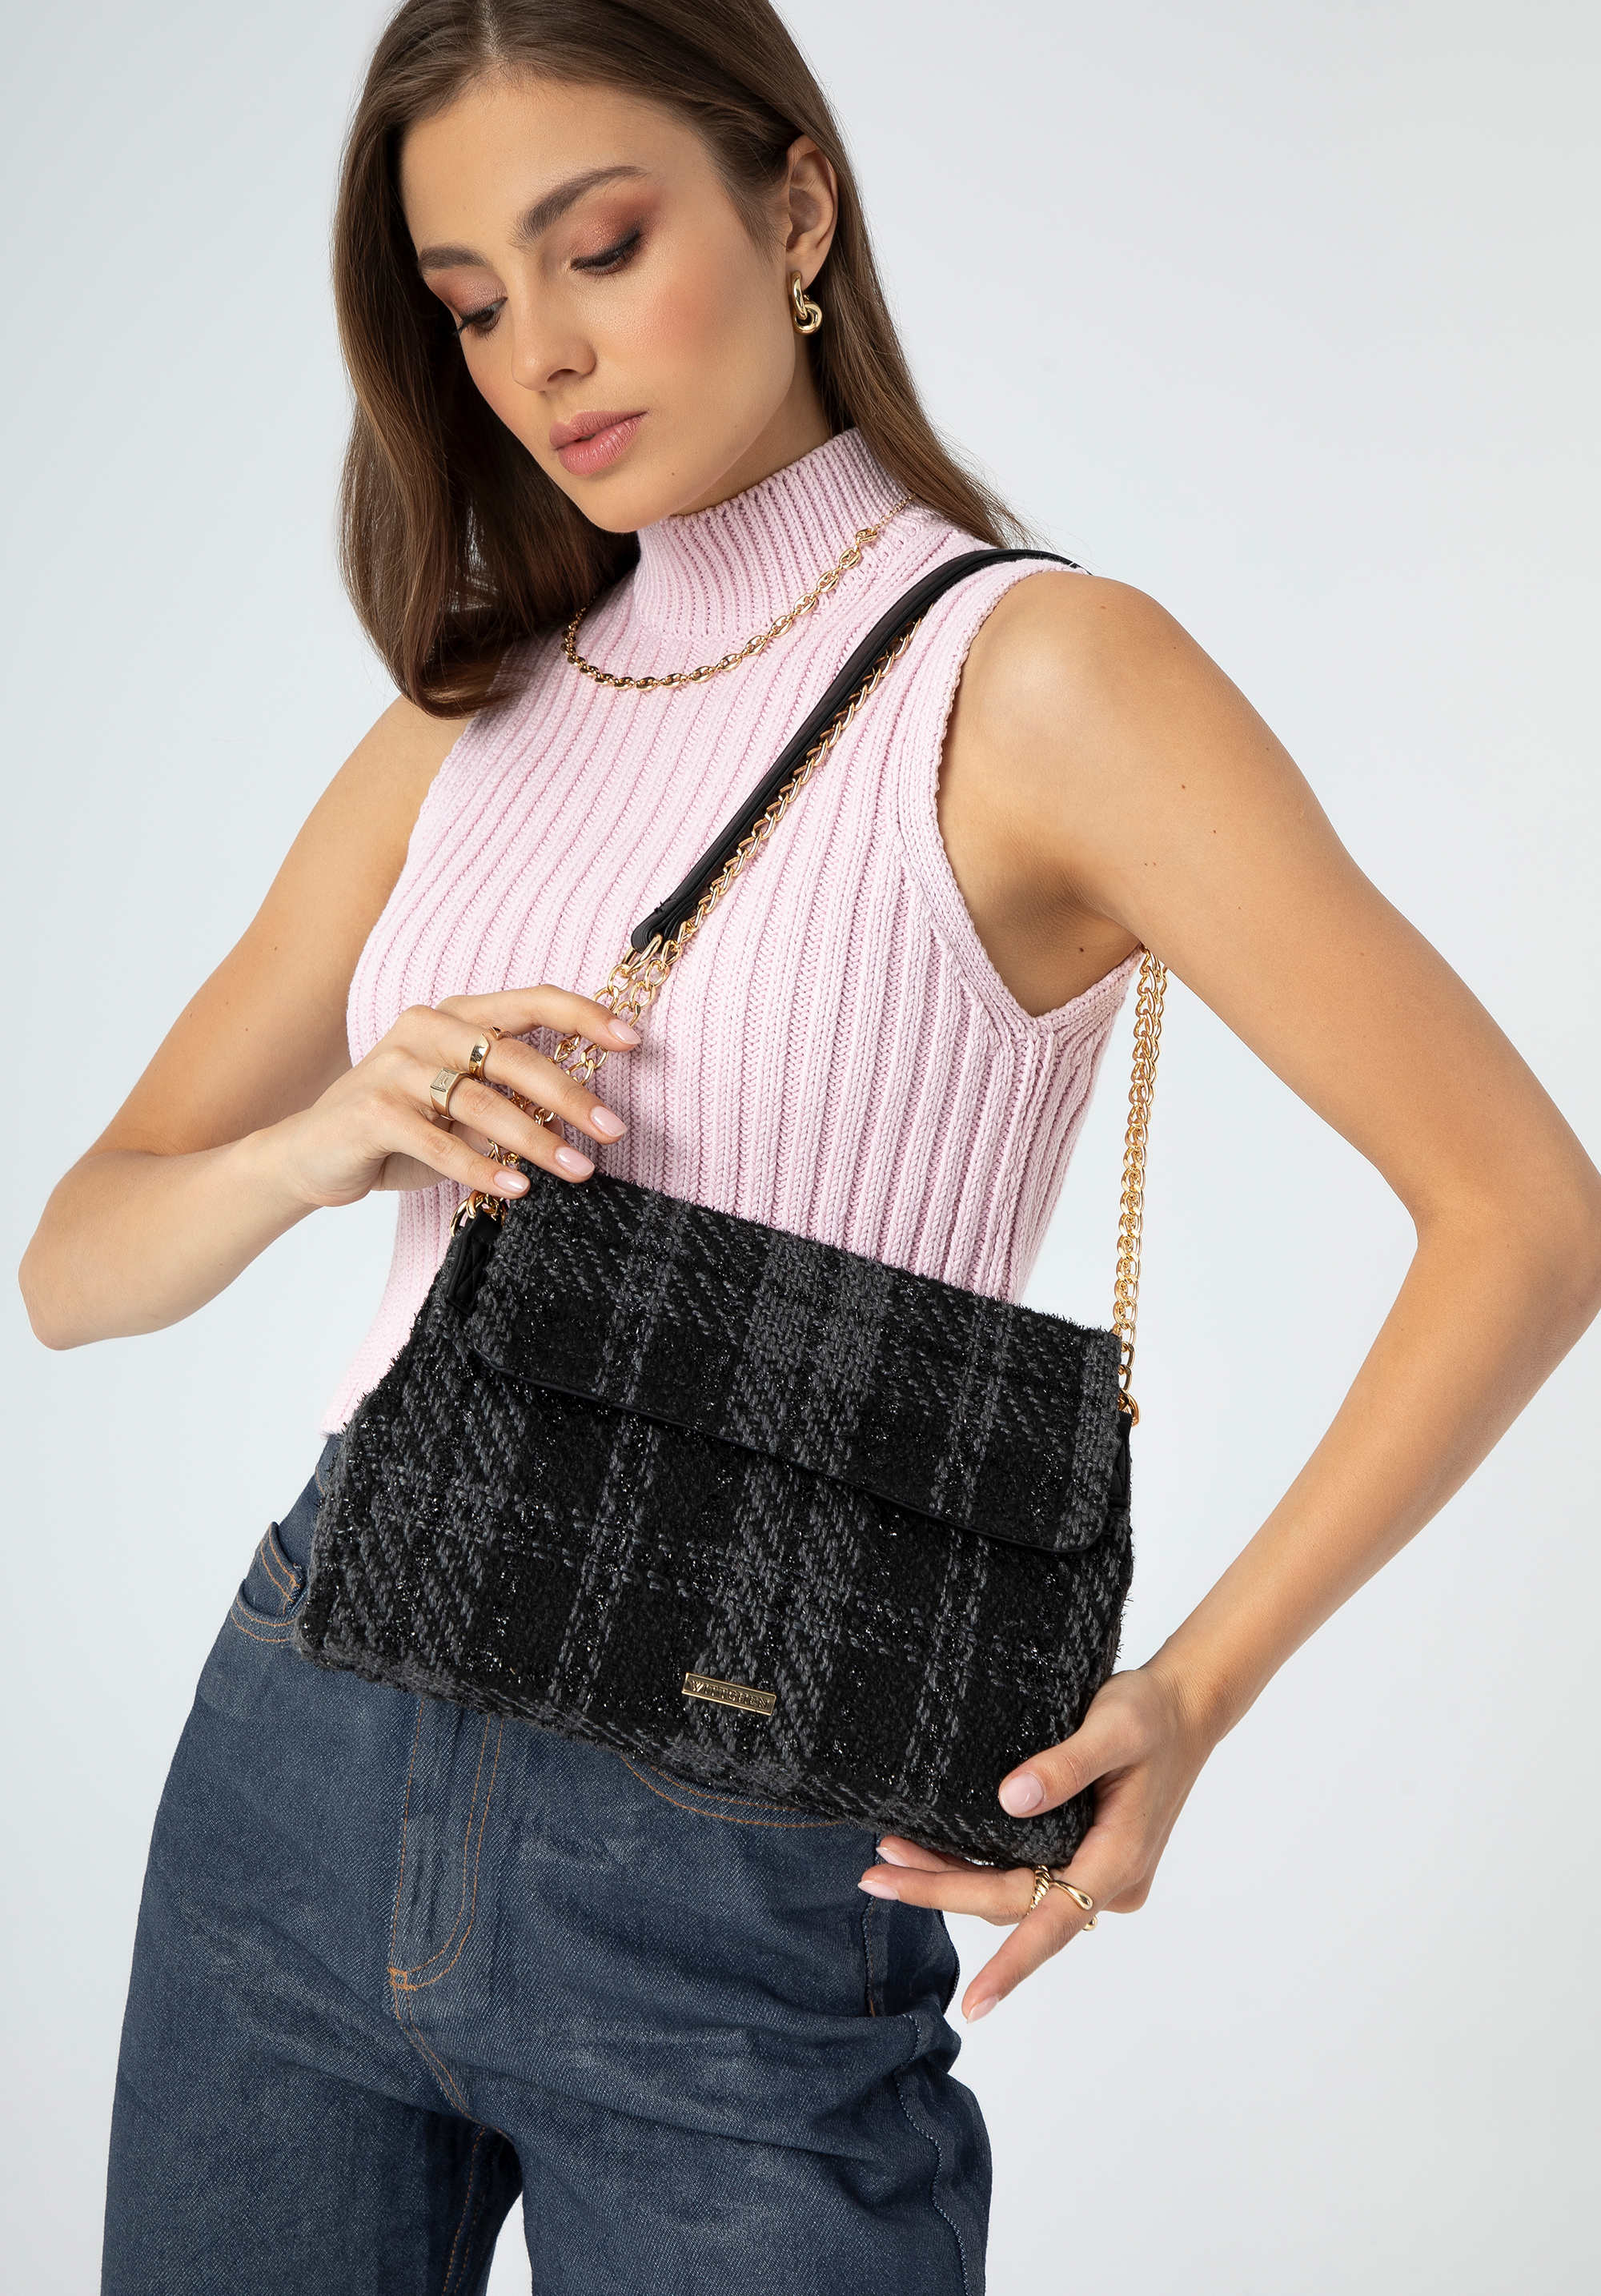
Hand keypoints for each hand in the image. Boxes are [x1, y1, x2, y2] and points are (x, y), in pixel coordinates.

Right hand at [275, 987, 640, 1212]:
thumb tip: (587, 1116)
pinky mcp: (371, 1112)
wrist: (311, 1157)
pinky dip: (481, 1166)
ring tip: (578, 1171)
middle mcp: (426, 1029)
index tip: (633, 1041)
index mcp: (456, 1017)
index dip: (584, 1015)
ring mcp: (394, 1067)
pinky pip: (439, 1141)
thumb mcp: (463, 1109)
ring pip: (481, 1101)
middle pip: (513, 1056)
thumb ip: (512, 1100)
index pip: (530, 1001)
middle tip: (614, 1131)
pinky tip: (517, 1188)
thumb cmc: (402, 1131)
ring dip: (536, 1139)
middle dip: (571, 1095)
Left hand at [858, 1663, 1211, 2021]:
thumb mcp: (1113, 1727)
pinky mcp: (1085, 1858)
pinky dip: (979, 1865)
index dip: (1011, 1966)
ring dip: (953, 1880)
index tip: (973, 2005)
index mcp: (1118, 1859)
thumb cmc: (1151, 1715)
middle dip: (942, 1893)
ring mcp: (1097, 1873)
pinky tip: (936, 1848)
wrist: (1185, 1708)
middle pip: (1014, 1903)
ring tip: (890, 1856)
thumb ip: (1064, 1765)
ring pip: (1015, 1892)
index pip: (1053, 1922)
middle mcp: (1107, 1880)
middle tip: (876, 1877)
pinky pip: (1025, 1875)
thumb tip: (1008, 1800)